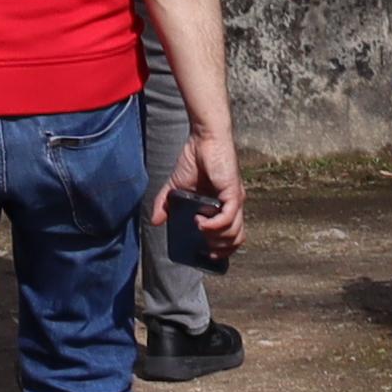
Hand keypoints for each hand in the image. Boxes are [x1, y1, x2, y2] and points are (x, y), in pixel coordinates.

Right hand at [170, 127, 244, 255]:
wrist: (204, 138)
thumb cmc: (195, 158)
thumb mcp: (176, 186)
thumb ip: (165, 204)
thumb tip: (154, 221)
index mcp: (225, 206)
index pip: (232, 237)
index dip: (223, 250)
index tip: (208, 254)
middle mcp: (234, 206)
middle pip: (237, 239)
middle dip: (221, 249)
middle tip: (204, 246)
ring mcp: (235, 200)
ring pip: (235, 232)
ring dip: (217, 238)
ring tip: (199, 229)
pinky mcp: (233, 193)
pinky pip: (229, 217)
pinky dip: (215, 225)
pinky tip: (200, 222)